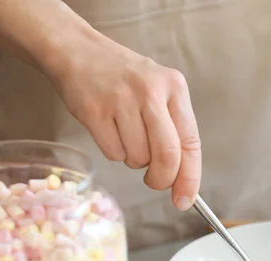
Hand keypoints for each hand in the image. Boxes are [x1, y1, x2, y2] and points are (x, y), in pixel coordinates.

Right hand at [47, 34, 200, 210]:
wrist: (79, 51)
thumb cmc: (125, 80)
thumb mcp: (159, 93)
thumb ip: (174, 130)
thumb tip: (183, 181)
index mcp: (175, 88)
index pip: (191, 142)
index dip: (190, 177)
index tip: (186, 199)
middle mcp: (151, 92)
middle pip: (167, 156)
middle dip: (162, 179)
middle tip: (155, 181)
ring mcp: (121, 101)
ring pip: (138, 158)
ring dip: (134, 160)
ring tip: (126, 134)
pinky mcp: (95, 111)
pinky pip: (113, 153)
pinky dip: (114, 152)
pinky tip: (110, 129)